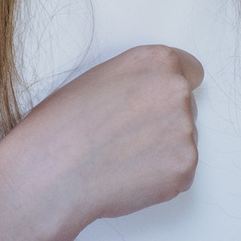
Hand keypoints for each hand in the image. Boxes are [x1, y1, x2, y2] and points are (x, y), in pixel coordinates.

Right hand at [0, 45, 203, 240]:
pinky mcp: (184, 167)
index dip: (169, 91)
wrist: (50, 172)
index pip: (191, 72)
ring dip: (161, 151)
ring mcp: (185, 130)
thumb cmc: (60, 125)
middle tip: (125, 138)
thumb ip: (137, 81)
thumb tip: (150, 96)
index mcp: (157, 61)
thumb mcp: (98, 79)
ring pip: (183, 141)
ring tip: (119, 159)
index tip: (155, 105)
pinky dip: (160, 179)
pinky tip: (126, 177)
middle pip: (187, 108)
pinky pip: (180, 172)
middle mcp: (178, 91)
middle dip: (164, 122)